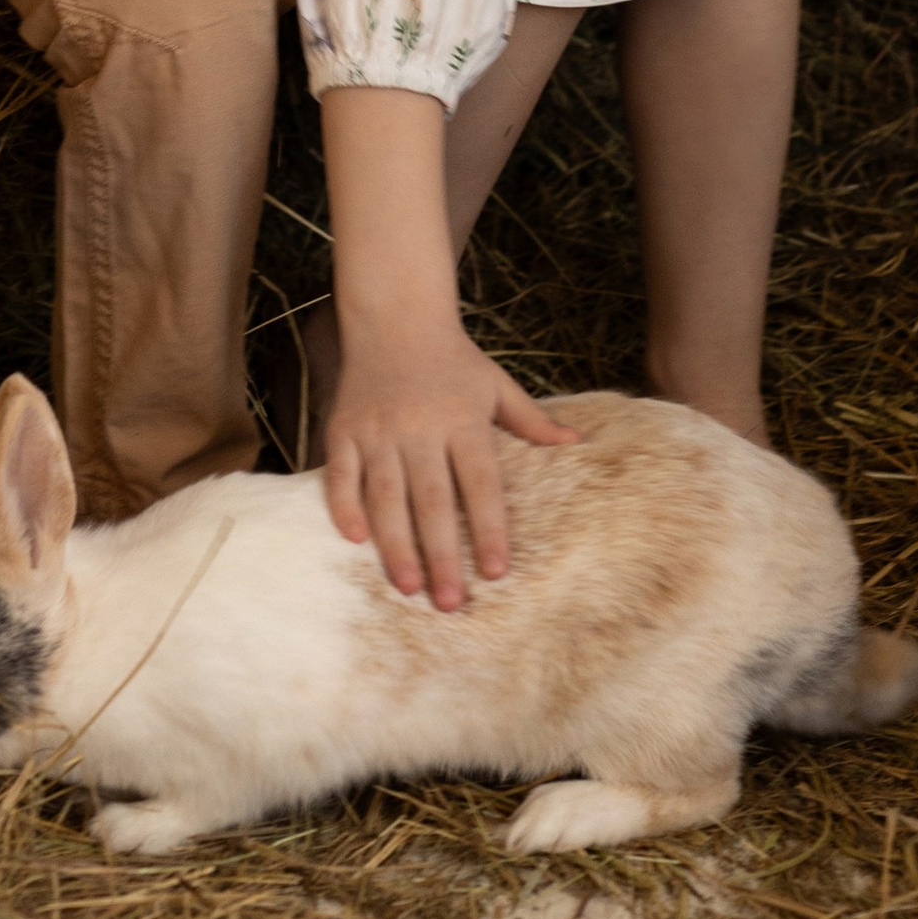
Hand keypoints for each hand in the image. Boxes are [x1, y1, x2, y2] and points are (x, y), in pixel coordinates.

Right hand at [324, 324, 576, 610]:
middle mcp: (419, 427)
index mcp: (462, 419)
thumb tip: (577, 444)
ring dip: (395, 544)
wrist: (394, 315)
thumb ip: (530, 420)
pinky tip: (355, 540)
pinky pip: (340, 473)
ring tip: (407, 587)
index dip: (490, 529)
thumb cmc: (453, 359)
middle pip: (432, 500)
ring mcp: (377, 430)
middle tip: (448, 603)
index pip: (480, 483)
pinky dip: (344, 505)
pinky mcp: (342, 429)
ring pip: (385, 495)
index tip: (497, 572)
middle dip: (441, 554)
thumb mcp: (496, 384)